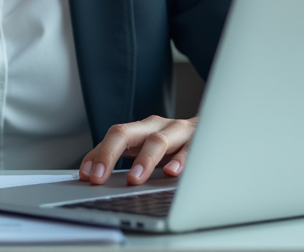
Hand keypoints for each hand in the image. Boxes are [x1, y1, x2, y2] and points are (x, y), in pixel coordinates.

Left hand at [78, 115, 197, 186]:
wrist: (217, 127)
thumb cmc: (175, 144)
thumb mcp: (147, 149)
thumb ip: (122, 158)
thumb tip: (91, 175)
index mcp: (139, 129)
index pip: (110, 138)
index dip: (97, 155)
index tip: (86, 175)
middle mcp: (155, 126)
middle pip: (125, 132)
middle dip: (109, 155)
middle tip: (99, 178)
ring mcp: (177, 131)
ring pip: (157, 140)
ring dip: (143, 160)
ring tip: (133, 179)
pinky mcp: (200, 140)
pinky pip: (189, 149)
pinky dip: (180, 161)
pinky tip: (172, 172)